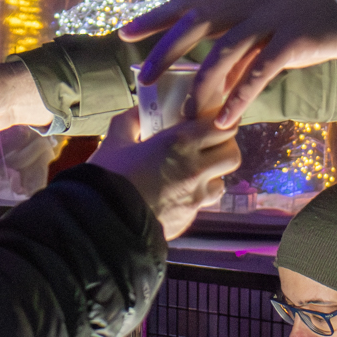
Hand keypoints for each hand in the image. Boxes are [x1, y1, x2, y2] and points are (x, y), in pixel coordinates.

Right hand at [86, 111, 240, 240]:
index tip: (208, 123)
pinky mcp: (189, 218)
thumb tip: (139, 112)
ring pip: (221, 181)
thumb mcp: (114, 141)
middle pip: (232, 154)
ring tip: (190, 173)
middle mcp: (195, 169)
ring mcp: (195, 197)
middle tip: (205, 147)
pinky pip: (202, 204)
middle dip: (222, 149)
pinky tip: (176, 194)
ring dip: (211, 175)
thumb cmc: (108, 179)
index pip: (222, 127)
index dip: (219, 124)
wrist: (105, 224)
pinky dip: (195, 197)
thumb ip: (130, 121)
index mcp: (179, 143)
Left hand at [120, 0, 336, 129]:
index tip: (124, 32)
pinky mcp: (295, 40)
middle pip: (197, 23)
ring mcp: (272, 20)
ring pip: (225, 51)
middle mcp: (251, 4)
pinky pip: (261, 70)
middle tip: (142, 79)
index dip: (155, 17)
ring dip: (203, 84)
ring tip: (187, 114)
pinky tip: (228, 118)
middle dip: (166, 51)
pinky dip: (241, 96)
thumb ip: (244, 49)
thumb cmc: (317, 22)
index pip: (189, 3)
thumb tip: (217, 77)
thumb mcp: (273, 31)